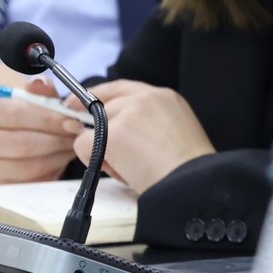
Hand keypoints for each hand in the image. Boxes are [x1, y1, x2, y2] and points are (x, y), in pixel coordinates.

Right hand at [0, 78, 81, 184]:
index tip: (72, 121)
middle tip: (77, 134)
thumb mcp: (33, 95)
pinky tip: (60, 158)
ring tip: (71, 145)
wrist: (6, 132)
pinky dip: (51, 171)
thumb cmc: (24, 111)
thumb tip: (41, 84)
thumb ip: (40, 89)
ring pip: (27, 166)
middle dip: (56, 139)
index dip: (47, 119)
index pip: (14, 114)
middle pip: (21, 143)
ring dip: (56, 156)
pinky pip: (29, 183)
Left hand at [70, 80, 213, 192]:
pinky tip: (118, 170)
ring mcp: (130, 113)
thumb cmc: (186, 171)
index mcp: (166, 97)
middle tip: (102, 150)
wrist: (192, 185)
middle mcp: (148, 98)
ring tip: (129, 167)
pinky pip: (84, 144)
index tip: (80, 104)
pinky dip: (91, 160)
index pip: (123, 88)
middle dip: (97, 127)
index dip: (101, 96)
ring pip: (93, 127)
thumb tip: (114, 132)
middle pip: (103, 104)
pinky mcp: (116, 132)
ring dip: (102, 149)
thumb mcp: (173, 133)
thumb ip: (147, 123)